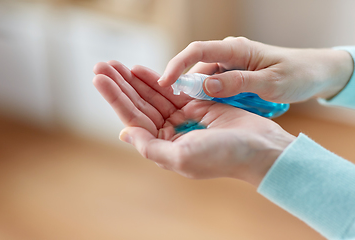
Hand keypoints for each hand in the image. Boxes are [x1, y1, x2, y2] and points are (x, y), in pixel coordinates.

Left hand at [93, 61, 295, 186]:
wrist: (260, 148)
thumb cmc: (224, 156)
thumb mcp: (183, 156)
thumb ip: (151, 147)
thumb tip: (123, 134)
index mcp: (163, 147)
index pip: (132, 119)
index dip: (115, 98)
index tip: (99, 78)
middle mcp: (169, 133)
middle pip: (138, 105)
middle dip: (120, 85)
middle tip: (102, 65)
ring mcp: (182, 118)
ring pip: (152, 96)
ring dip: (134, 80)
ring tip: (116, 64)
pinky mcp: (196, 105)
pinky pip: (171, 90)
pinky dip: (157, 80)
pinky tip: (140, 70)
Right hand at [158, 37, 353, 102]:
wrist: (315, 73)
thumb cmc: (296, 74)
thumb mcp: (269, 83)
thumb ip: (237, 84)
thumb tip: (204, 87)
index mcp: (236, 49)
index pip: (197, 50)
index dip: (177, 65)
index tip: (165, 82)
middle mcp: (229, 53)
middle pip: (195, 66)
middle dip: (181, 84)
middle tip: (171, 107)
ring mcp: (231, 64)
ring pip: (203, 78)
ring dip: (194, 93)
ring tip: (186, 113)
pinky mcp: (235, 75)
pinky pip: (214, 85)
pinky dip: (207, 97)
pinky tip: (205, 110)